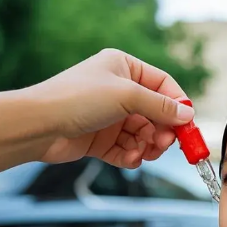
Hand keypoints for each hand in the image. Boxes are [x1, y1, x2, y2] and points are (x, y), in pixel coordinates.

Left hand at [27, 48, 194, 167]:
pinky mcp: (102, 140)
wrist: (38, 125)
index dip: (177, 105)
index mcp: (124, 68)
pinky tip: (131, 158)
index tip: (188, 125)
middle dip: (163, 131)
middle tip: (165, 144)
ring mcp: (111, 117)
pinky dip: (132, 156)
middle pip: (156, 114)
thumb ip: (160, 106)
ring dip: (148, 146)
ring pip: (144, 135)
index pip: (163, 85)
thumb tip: (188, 114)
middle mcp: (119, 91)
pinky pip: (127, 149)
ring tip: (146, 153)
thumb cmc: (76, 98)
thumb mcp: (126, 95)